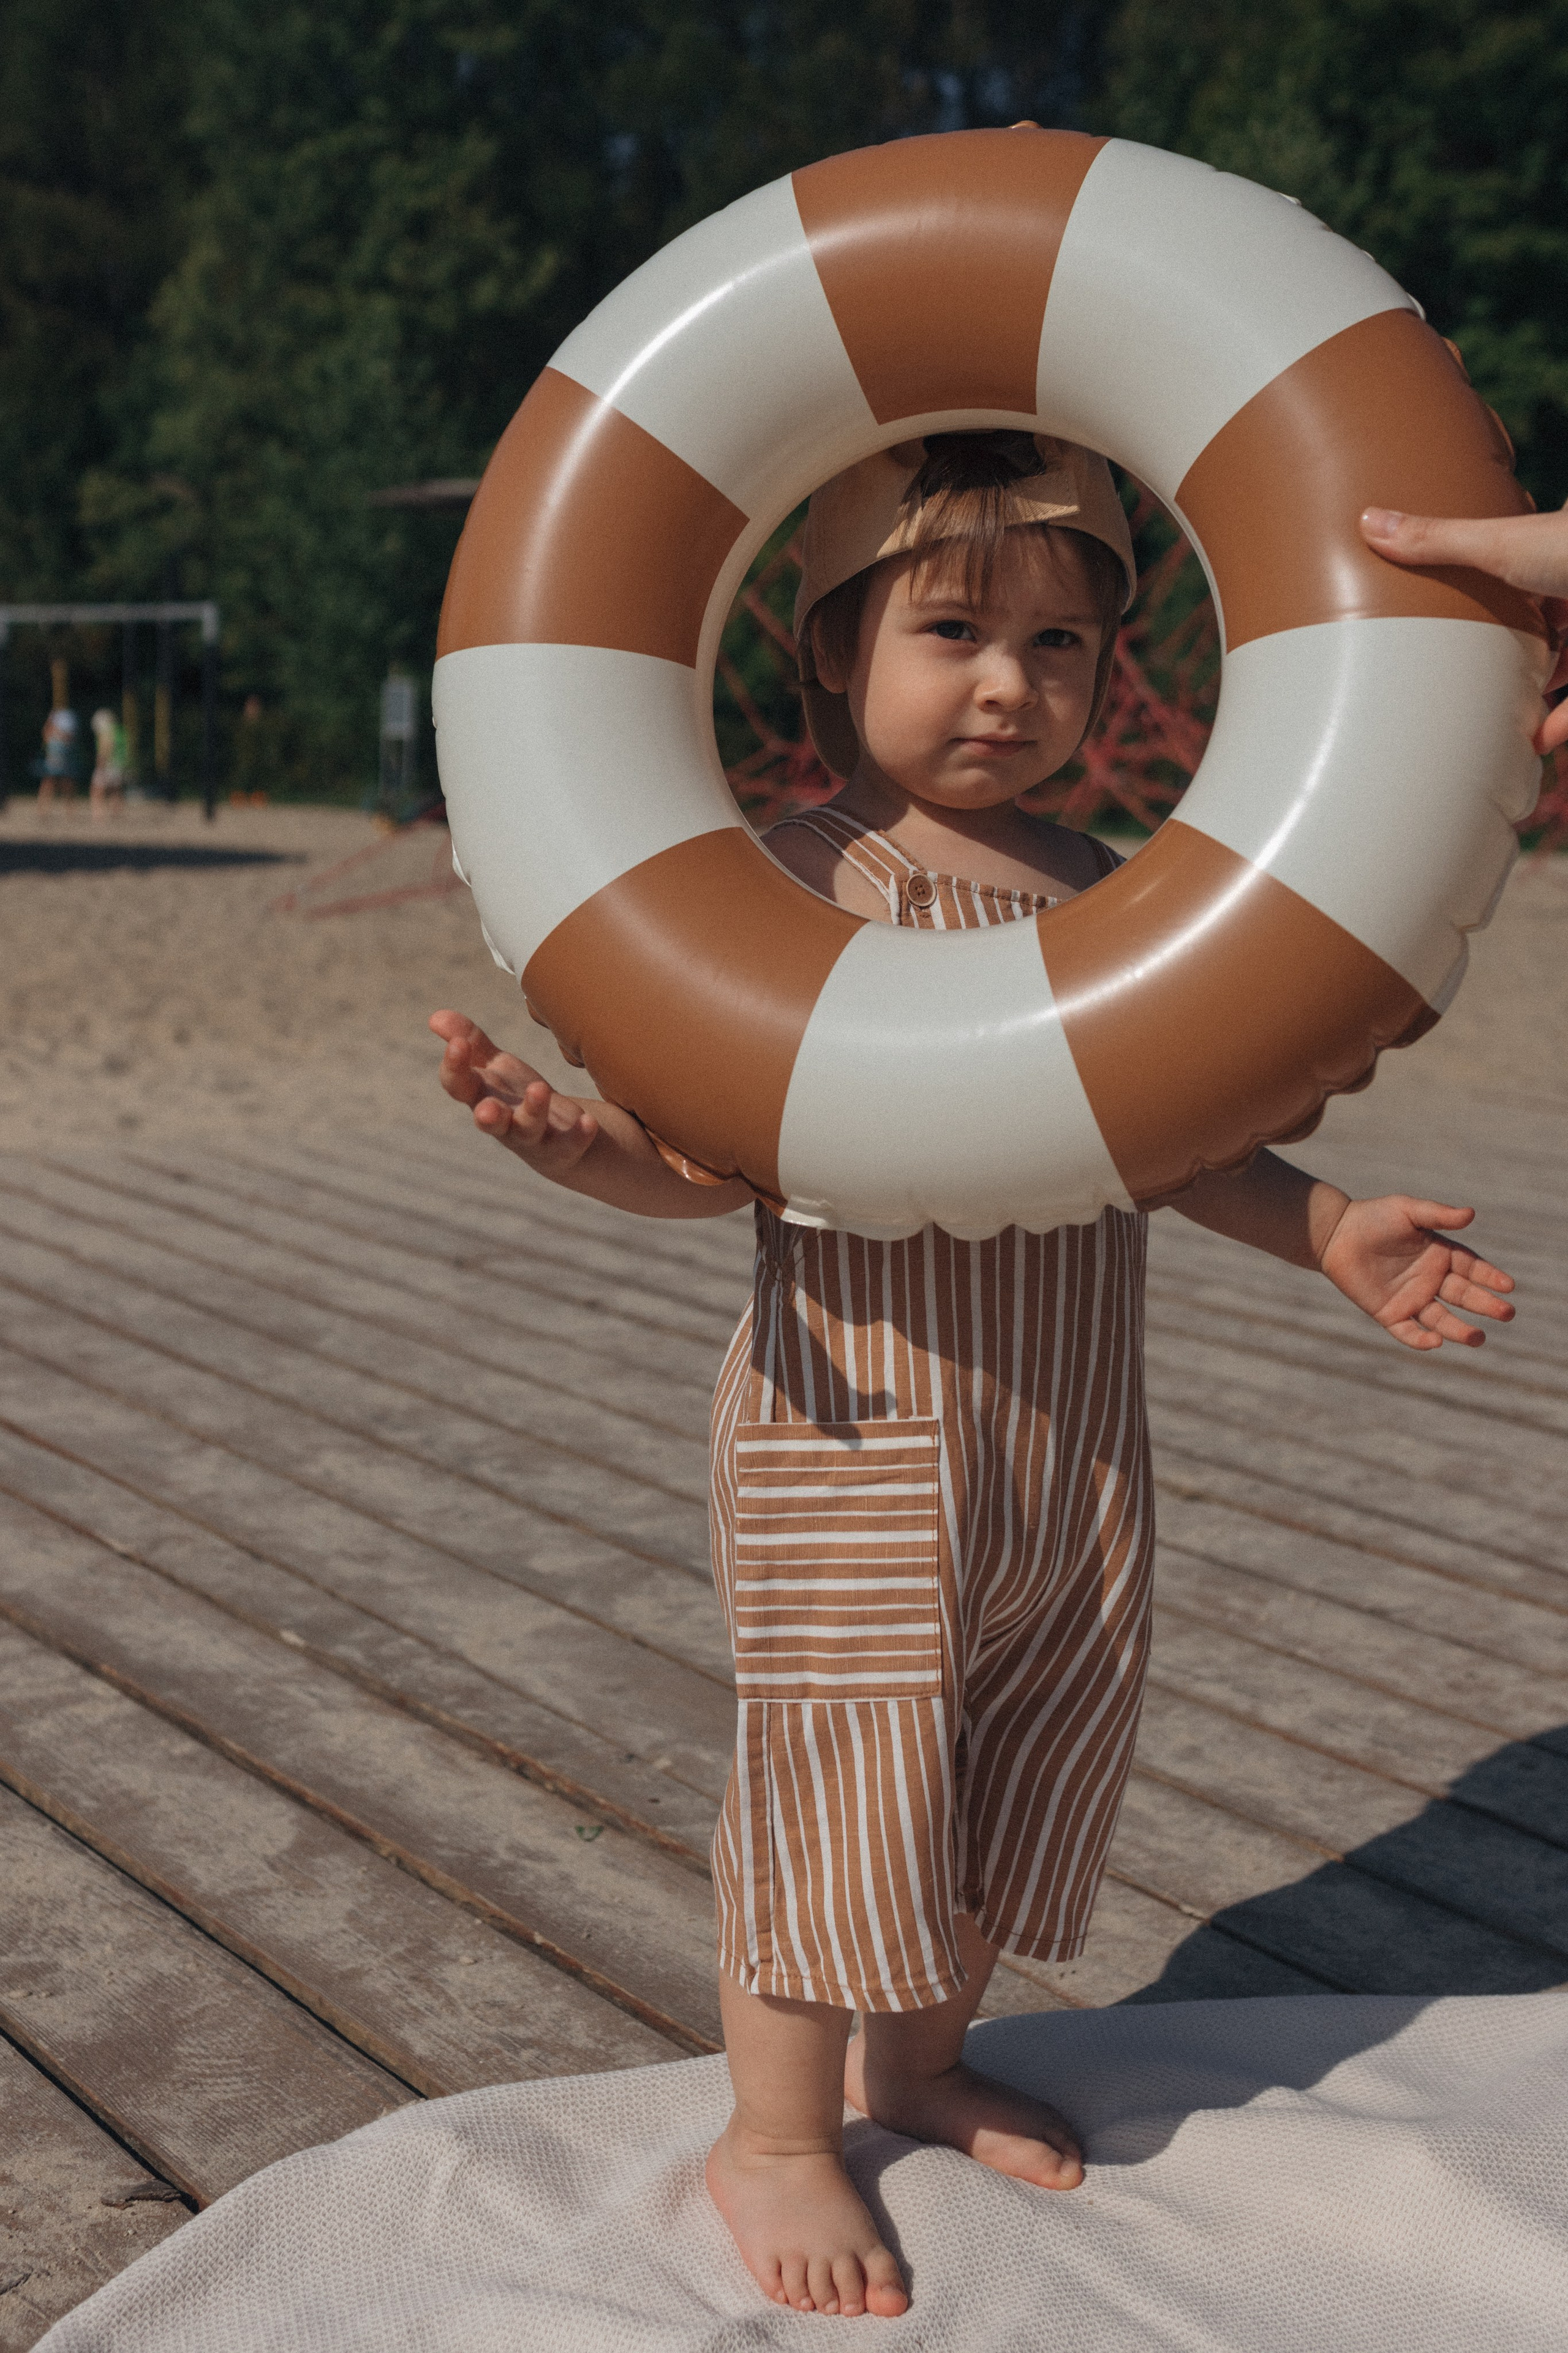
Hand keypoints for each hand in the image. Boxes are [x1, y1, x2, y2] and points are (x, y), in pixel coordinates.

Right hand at [428, 1008, 598, 1172]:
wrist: (556, 1136)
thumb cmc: (516, 1096)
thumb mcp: (496, 1067)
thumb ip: (472, 1043)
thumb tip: (435, 1016)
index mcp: (483, 1097)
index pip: (459, 1086)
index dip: (454, 1067)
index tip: (457, 1043)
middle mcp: (503, 1121)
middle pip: (489, 1122)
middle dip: (487, 1117)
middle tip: (486, 1109)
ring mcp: (533, 1137)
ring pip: (528, 1130)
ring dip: (533, 1112)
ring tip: (540, 1088)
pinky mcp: (562, 1147)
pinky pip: (569, 1144)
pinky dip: (578, 1135)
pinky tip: (588, 1121)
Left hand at [1317, 1195, 1514, 1350]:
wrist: (1335, 1234)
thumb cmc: (1374, 1217)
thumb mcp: (1408, 1211)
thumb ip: (1438, 1215)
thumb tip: (1471, 1214)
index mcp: (1441, 1255)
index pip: (1472, 1269)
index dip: (1490, 1277)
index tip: (1508, 1285)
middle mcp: (1431, 1280)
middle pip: (1463, 1295)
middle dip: (1485, 1305)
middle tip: (1506, 1314)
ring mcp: (1412, 1299)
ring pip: (1441, 1320)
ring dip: (1460, 1330)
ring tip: (1478, 1338)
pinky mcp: (1389, 1314)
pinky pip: (1408, 1332)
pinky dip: (1421, 1339)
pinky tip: (1435, 1342)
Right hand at [1360, 503, 1567, 750]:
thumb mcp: (1502, 543)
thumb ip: (1439, 542)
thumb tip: (1369, 521)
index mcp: (1555, 554)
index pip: (1528, 569)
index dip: (1505, 591)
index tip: (1473, 613)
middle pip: (1551, 621)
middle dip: (1526, 647)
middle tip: (1486, 672)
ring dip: (1545, 690)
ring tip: (1510, 716)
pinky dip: (1562, 721)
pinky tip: (1538, 740)